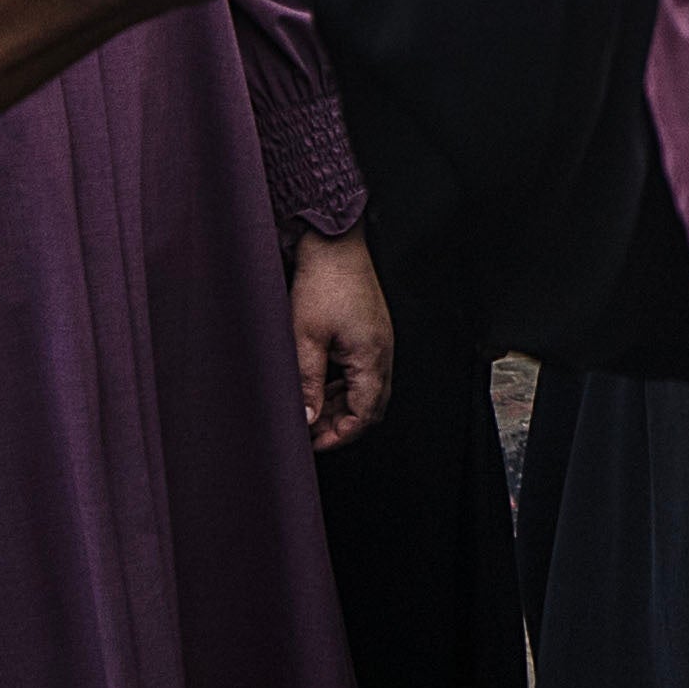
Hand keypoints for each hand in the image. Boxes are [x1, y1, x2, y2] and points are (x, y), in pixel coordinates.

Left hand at [289, 226, 392, 449]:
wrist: (334, 244)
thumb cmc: (322, 283)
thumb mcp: (305, 338)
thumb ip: (308, 382)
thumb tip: (307, 417)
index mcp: (372, 358)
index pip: (364, 415)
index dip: (339, 435)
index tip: (314, 443)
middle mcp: (382, 353)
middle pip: (370, 406)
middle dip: (341, 424)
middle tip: (311, 431)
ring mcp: (380, 342)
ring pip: (367, 390)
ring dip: (342, 405)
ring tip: (312, 410)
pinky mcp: (372, 333)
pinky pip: (364, 371)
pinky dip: (345, 386)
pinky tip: (324, 385)